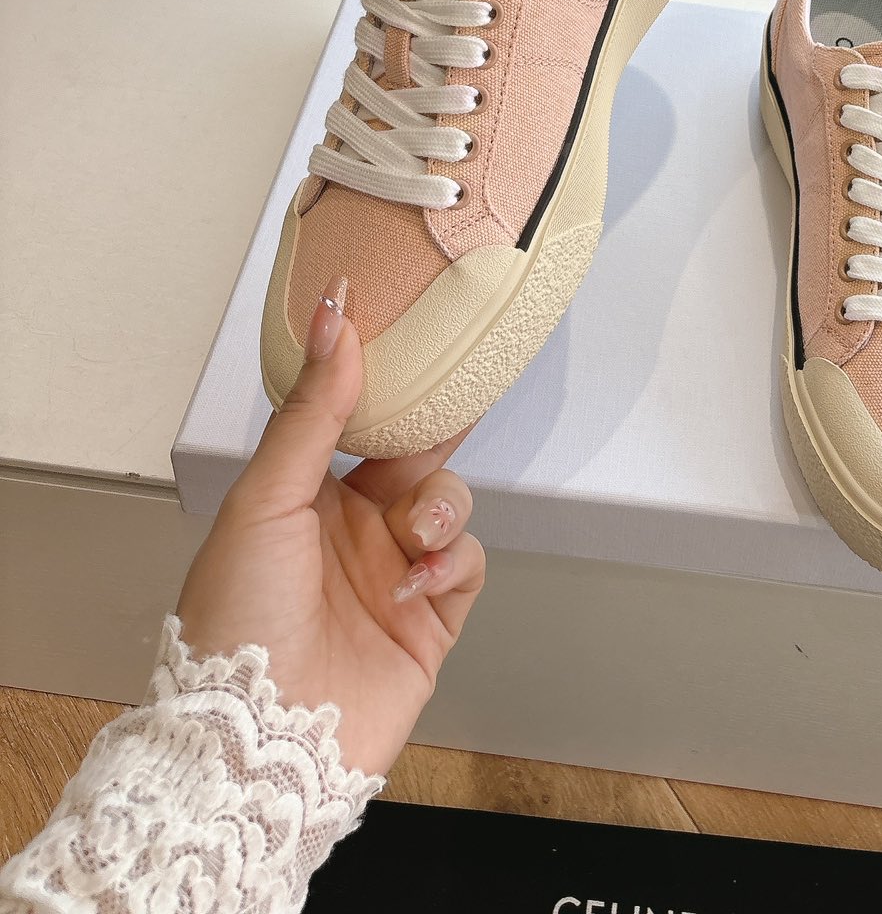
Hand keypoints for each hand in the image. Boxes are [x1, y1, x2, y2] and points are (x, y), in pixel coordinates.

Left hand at [177, 275, 484, 773]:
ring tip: (415, 534)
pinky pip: (466, 565)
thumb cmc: (236, 620)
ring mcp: (392, 575)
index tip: (418, 335)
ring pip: (449, 504)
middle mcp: (351, 530)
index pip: (358, 421)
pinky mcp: (429, 623)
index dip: (388, 383)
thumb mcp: (264, 500)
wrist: (257, 742)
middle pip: (415, 456)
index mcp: (305, 496)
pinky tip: (416, 581)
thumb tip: (334, 318)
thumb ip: (311, 411)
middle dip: (434, 435)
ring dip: (441, 505)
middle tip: (451, 409)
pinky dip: (449, 563)